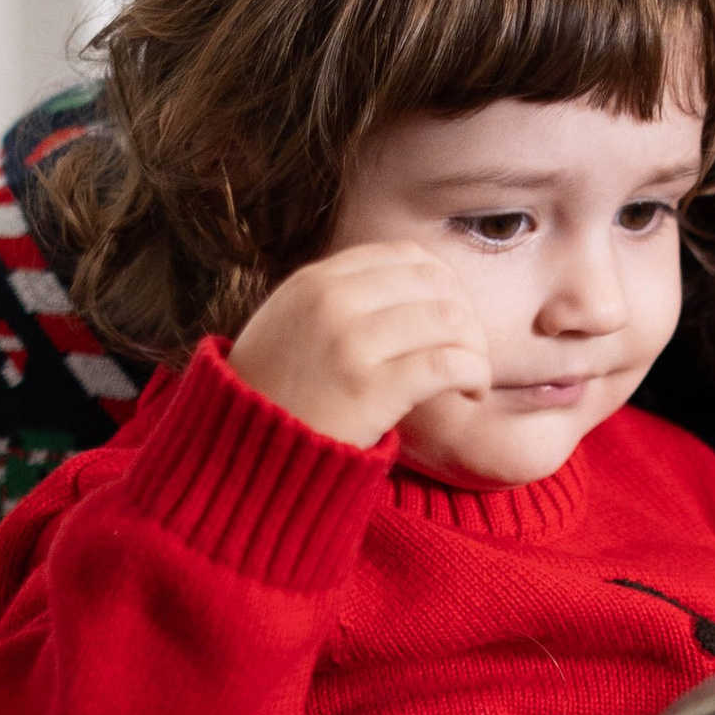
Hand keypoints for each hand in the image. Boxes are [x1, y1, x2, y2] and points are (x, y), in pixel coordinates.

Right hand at [228, 242, 490, 449]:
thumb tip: (397, 282)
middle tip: (469, 351)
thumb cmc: (270, 400)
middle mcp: (331, 301)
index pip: (405, 255)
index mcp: (313, 282)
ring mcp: (349, 343)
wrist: (238, 459)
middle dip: (466, 316)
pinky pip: (448, 364)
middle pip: (435, 283)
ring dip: (476, 348)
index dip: (443, 284)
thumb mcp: (286, 327)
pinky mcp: (370, 389)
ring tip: (473, 378)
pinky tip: (472, 392)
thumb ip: (331, 300)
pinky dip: (474, 374)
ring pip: (449, 320)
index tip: (450, 319)